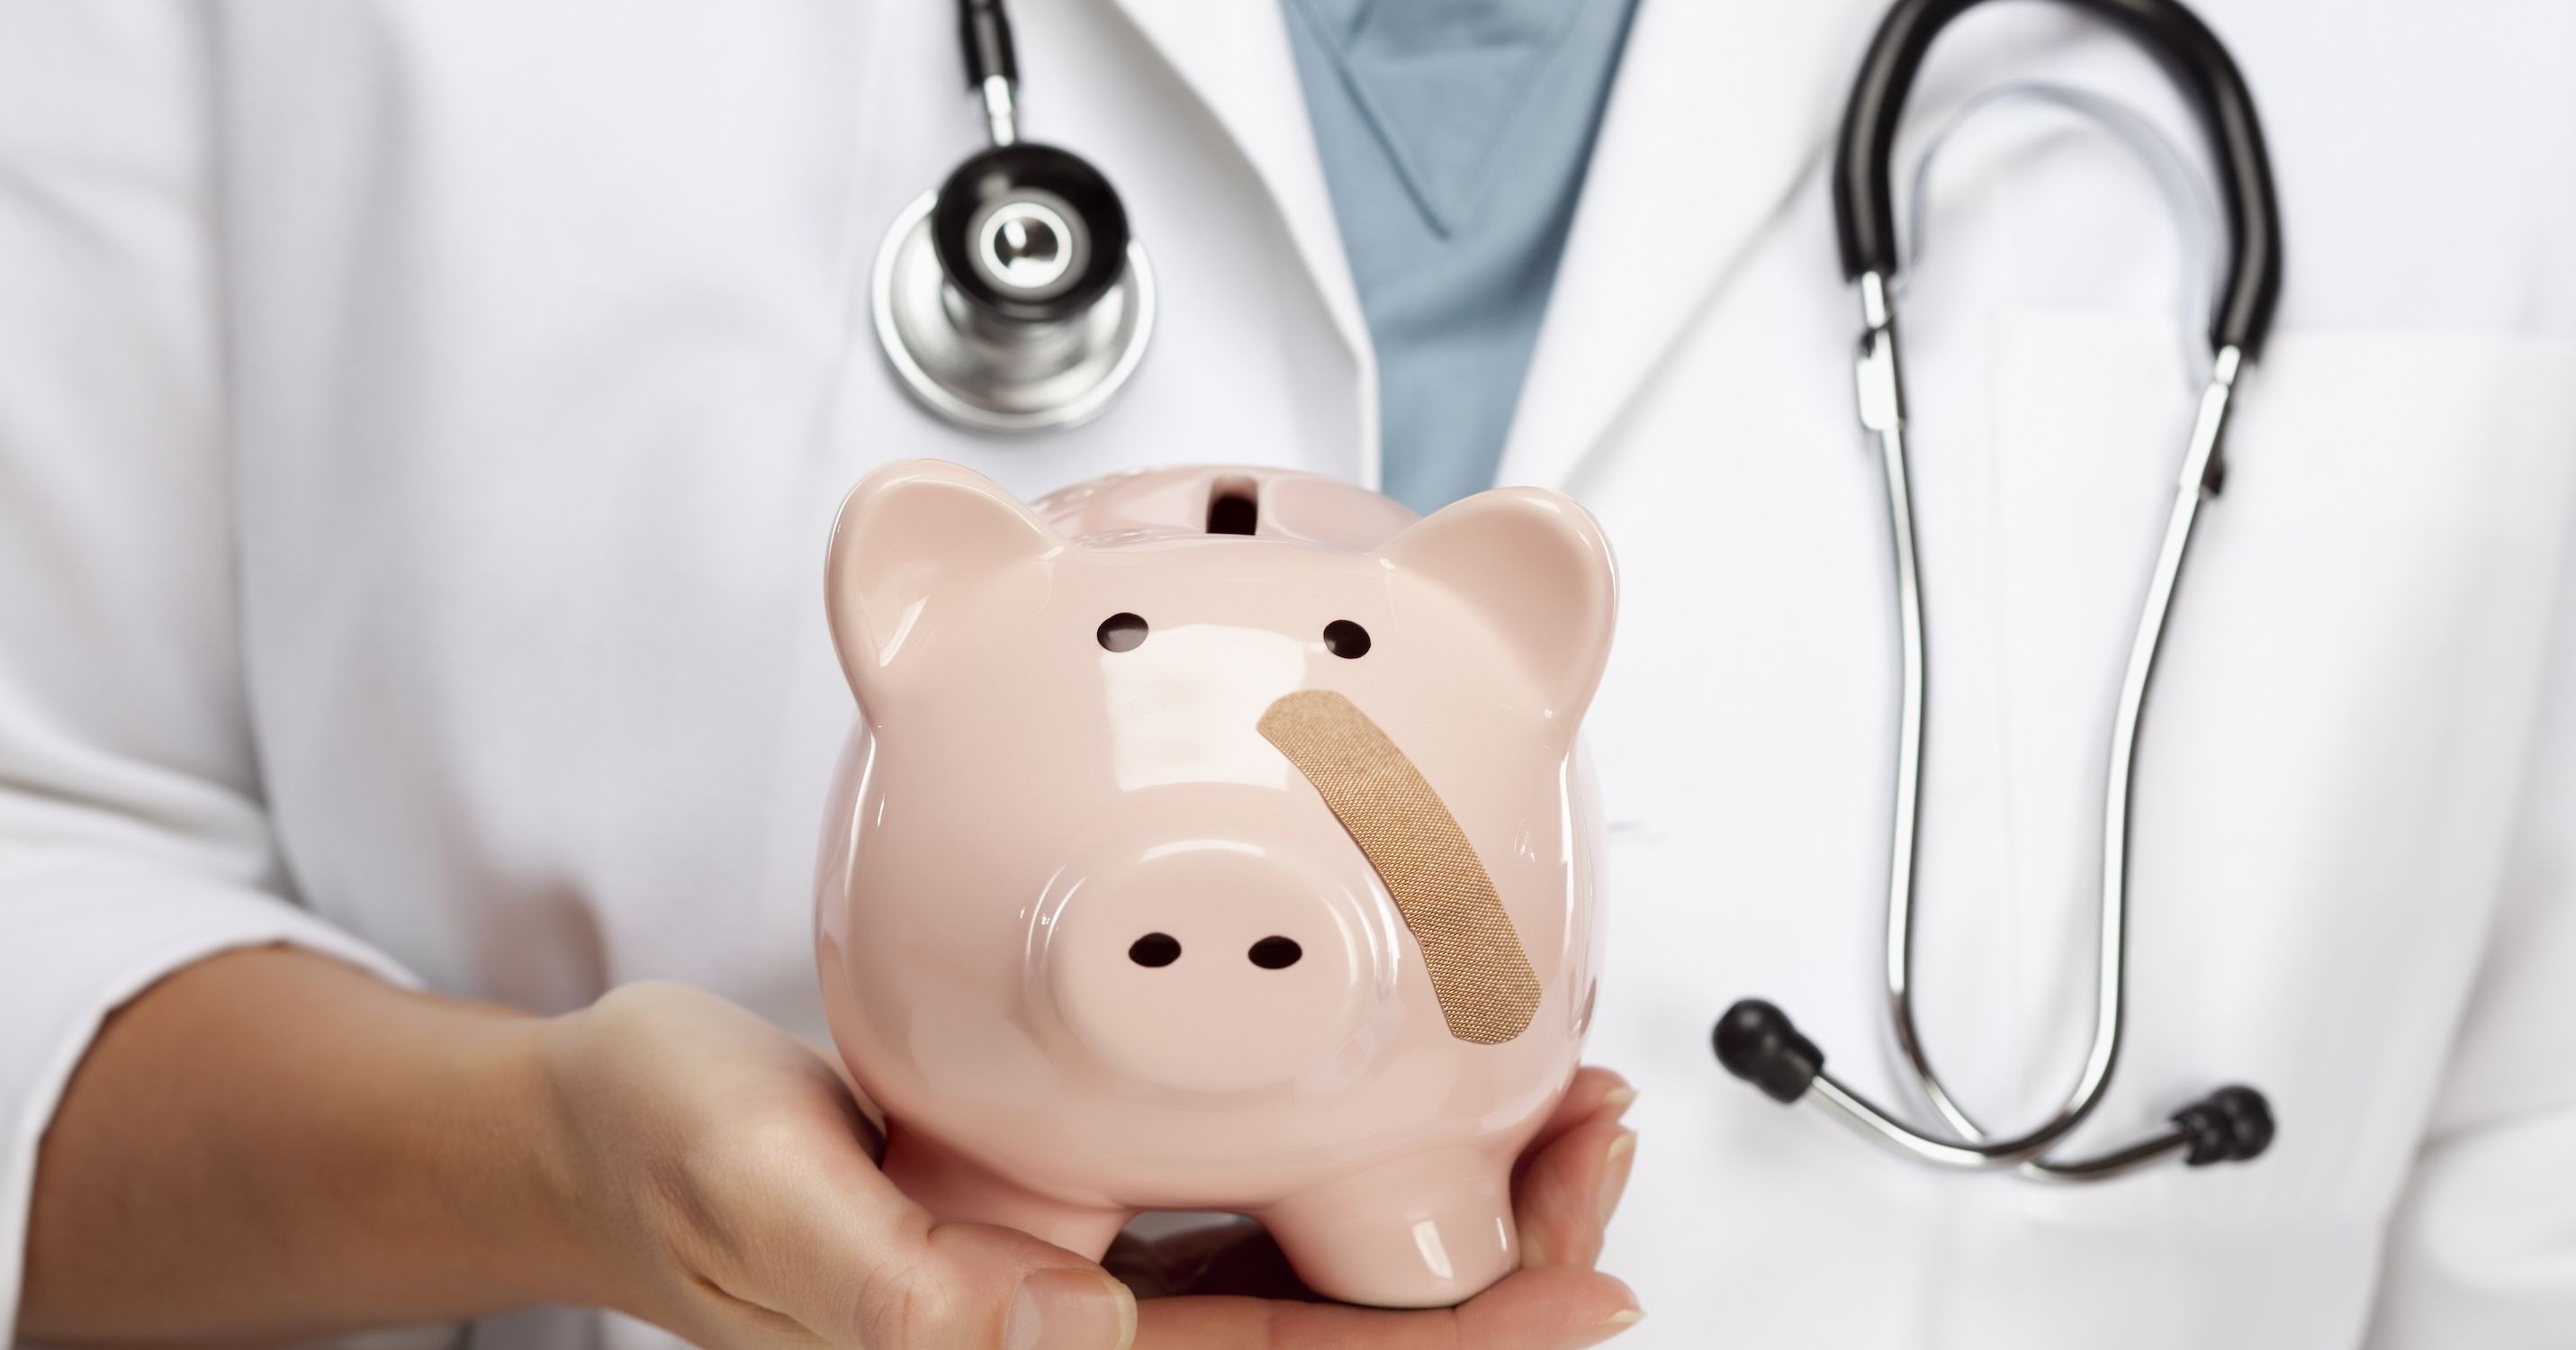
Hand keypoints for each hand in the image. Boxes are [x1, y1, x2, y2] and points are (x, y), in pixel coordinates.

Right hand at [533, 982, 1639, 1349]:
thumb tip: (1070, 1338)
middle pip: (1342, 1334)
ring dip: (1458, 1200)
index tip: (1586, 1285)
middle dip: (1500, 1262)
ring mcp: (1099, 1276)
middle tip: (1604, 1148)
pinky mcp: (1090, 1199)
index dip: (1455, 1345)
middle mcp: (1083, 1331)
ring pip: (1322, 1265)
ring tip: (1566, 1105)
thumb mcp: (753, 1193)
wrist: (611, 1125)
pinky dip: (1364, 1140)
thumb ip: (891, 1281)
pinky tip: (1430, 1077)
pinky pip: (1260, 1194)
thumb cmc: (665, 1159)